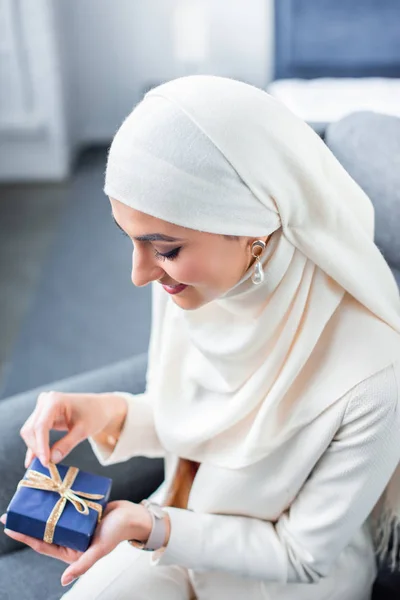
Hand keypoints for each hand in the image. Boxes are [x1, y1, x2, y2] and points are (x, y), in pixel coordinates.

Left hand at [0, 500, 163, 586]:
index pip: (42, 543)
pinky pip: (65, 502)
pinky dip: (56, 496)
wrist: (134, 516)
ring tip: (28, 497)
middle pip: (44, 527)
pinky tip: (48, 488)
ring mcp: (75, 522)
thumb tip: (64, 580)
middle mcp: (70, 536)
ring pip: (53, 514)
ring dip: (41, 506)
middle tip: (13, 510)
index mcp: (71, 549)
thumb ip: (83, 564)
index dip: (25, 536)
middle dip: (29, 520)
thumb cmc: (118, 534)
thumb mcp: (99, 549)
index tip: (10, 526)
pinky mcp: (81, 509)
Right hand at [20, 391, 127, 467]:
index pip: (41, 426)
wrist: (100, 407)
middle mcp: (45, 401)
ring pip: (30, 431)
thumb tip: (52, 460)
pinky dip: (35, 445)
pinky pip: (35, 432)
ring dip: (35, 448)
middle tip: (46, 465)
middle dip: (36, 448)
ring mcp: (42, 407)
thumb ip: (67, 444)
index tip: (46, 462)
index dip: (41, 446)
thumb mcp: (83, 430)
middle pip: (31, 429)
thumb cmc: (95, 415)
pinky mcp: (43, 415)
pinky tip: (32, 460)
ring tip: (43, 464)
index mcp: (54, 400)